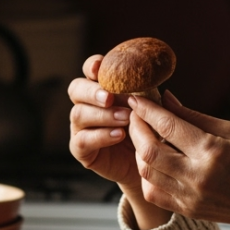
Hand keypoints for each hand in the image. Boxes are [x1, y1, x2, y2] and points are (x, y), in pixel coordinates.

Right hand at [68, 55, 140, 189]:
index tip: (100, 66)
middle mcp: (86, 105)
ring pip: (78, 114)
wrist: (149, 164)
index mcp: (101, 88)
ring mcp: (80, 127)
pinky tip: (119, 135)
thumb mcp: (151, 109)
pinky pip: (82, 140)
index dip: (92, 66)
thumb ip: (148, 94)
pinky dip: (101, 136)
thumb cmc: (150, 130)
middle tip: (110, 97)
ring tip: (125, 119)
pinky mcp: (81, 149)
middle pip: (76, 89)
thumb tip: (153, 78)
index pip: (90, 71)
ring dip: (102, 115)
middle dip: (92, 91)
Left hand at [127, 91, 229, 229]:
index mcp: (212, 151)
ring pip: (146, 172)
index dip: (148, 110)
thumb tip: (166, 99)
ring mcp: (190, 197)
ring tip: (144, 137)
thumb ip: (195, 117)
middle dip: (136, 129)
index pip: (168, 126)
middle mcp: (197, 176)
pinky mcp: (187, 210)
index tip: (137, 98)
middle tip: (136, 115)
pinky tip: (153, 162)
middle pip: (149, 151)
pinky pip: (153, 193)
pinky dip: (147, 175)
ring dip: (138, 151)